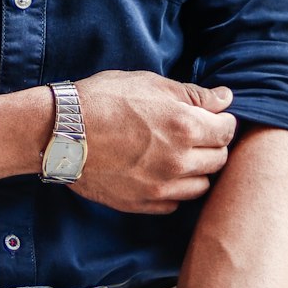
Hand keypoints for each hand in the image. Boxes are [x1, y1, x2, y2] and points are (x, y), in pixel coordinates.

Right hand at [72, 71, 235, 213]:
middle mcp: (178, 161)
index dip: (222, 122)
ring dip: (196, 171)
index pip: (227, 131)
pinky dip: (173, 190)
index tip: (212, 118)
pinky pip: (174, 203)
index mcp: (184, 126)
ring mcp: (160, 187)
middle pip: (219, 160)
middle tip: (195, 135)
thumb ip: (192, 94)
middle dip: (212, 146)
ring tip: (177, 155)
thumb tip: (225, 99)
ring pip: (201, 186)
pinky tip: (159, 174)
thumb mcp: (149, 84)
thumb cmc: (102, 100)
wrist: (60, 132)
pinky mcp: (142, 204)